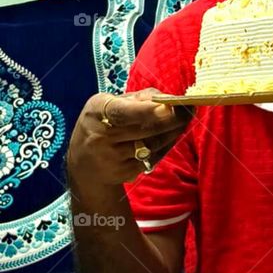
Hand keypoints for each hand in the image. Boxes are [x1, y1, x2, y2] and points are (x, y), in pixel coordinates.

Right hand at [67, 88, 193, 188]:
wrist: (83, 163)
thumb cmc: (103, 123)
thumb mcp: (110, 104)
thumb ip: (139, 99)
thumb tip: (169, 99)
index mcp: (97, 111)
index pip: (122, 112)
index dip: (146, 110)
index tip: (169, 107)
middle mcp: (101, 136)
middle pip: (143, 130)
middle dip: (171, 120)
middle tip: (189, 110)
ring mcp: (111, 158)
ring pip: (152, 145)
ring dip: (172, 132)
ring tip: (184, 120)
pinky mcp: (123, 173)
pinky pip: (152, 159)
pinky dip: (165, 147)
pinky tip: (170, 137)